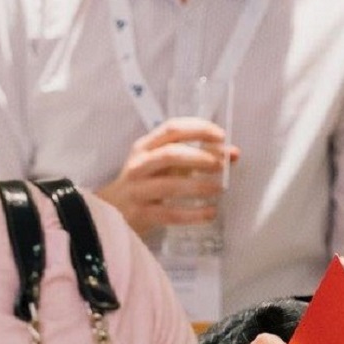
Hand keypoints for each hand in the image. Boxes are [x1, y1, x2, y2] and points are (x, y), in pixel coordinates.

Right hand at [97, 117, 238, 235]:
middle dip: (199, 157)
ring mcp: (138, 190)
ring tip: (219, 189)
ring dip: (199, 186)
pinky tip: (210, 213)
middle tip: (221, 164)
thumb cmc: (145, 182)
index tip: (221, 136)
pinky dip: (194, 214)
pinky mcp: (141, 214)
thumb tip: (232, 154)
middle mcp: (139, 165)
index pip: (172, 129)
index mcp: (145, 147)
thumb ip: (195, 156)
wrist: (111, 211)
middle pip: (170, 154)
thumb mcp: (163, 164)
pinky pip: (170, 214)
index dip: (198, 129)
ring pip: (170, 185)